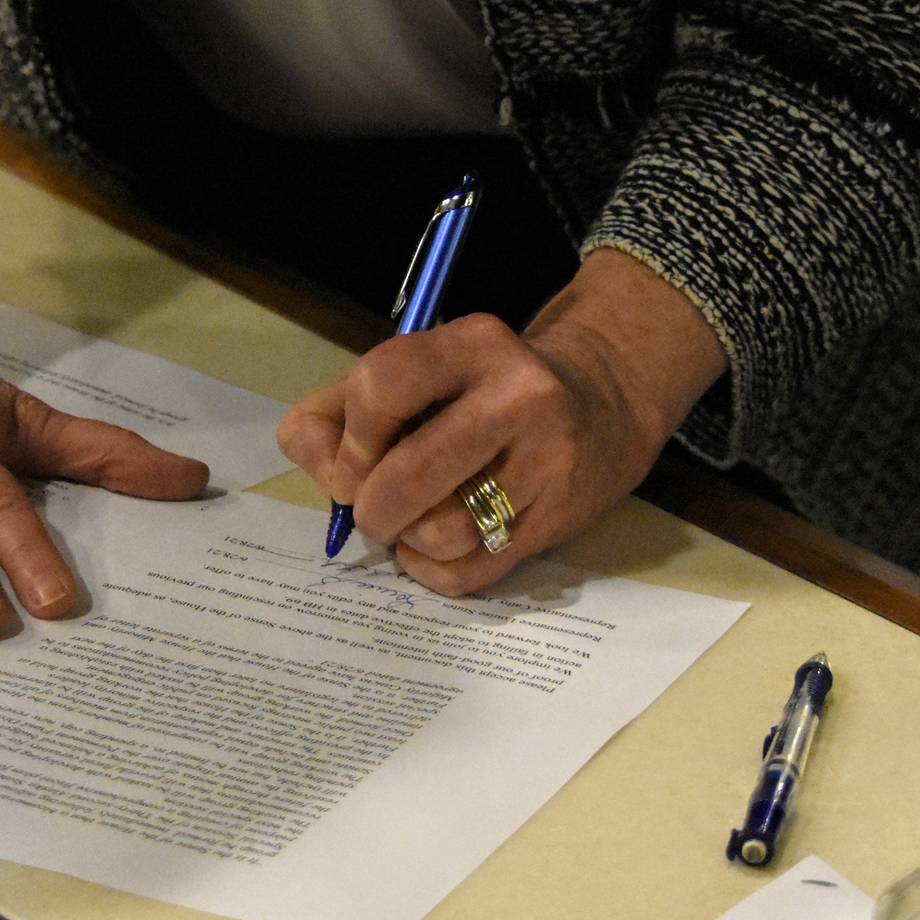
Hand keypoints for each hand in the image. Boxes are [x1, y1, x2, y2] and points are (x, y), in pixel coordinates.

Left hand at [277, 249, 724, 594]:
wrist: (602, 407)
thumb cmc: (480, 391)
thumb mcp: (416, 371)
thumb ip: (339, 410)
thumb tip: (318, 466)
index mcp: (473, 344)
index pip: (382, 386)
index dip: (350, 438)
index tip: (354, 459)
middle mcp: (519, 397)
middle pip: (405, 476)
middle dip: (369, 506)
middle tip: (373, 506)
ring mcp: (547, 463)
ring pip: (437, 533)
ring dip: (406, 540)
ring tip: (415, 519)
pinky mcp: (558, 522)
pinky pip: (466, 574)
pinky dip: (431, 570)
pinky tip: (438, 546)